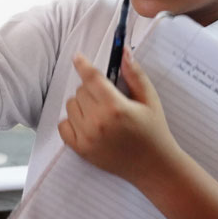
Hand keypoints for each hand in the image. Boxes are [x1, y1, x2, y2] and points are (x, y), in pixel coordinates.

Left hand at [58, 49, 184, 187]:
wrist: (154, 167)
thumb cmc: (154, 131)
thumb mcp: (150, 100)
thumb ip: (135, 74)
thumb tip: (123, 51)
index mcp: (116, 107)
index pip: (91, 78)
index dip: (83, 65)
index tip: (77, 57)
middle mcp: (98, 122)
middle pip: (80, 91)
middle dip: (91, 89)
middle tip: (107, 98)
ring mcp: (87, 137)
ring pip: (70, 106)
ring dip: (81, 105)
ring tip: (100, 113)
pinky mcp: (80, 150)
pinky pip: (63, 125)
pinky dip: (71, 122)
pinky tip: (88, 124)